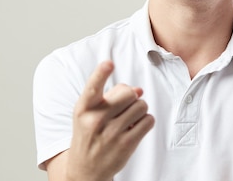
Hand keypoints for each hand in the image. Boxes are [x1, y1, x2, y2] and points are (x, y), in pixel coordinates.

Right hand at [67, 61, 154, 180]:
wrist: (86, 169)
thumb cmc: (89, 134)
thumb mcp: (90, 113)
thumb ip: (111, 96)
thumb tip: (139, 90)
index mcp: (84, 108)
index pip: (93, 87)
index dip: (101, 73)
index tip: (108, 64)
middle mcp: (95, 119)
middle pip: (129, 93)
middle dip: (131, 97)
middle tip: (124, 107)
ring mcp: (111, 133)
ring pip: (141, 106)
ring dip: (139, 110)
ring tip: (128, 119)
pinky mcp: (126, 145)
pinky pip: (148, 121)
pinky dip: (145, 122)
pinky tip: (134, 128)